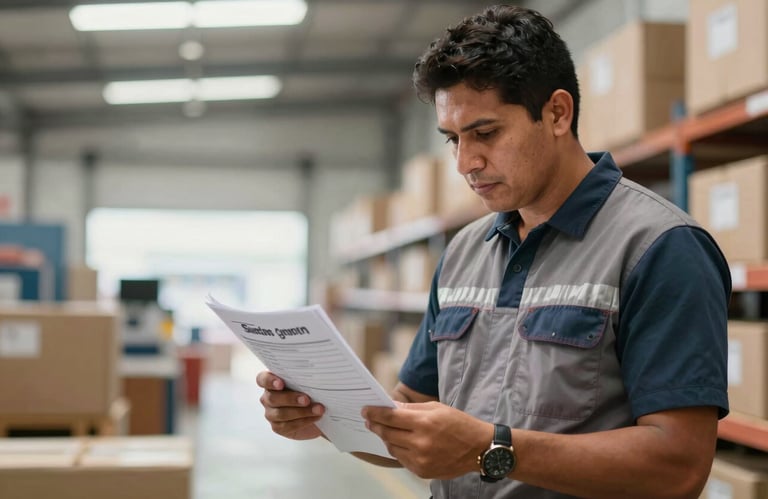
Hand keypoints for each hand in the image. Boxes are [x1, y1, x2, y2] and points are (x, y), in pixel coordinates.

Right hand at [256, 371, 324, 440]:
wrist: (318, 411)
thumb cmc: (310, 392)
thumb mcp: (308, 383)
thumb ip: (304, 378)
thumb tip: (314, 376)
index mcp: (272, 382)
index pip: (262, 379)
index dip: (269, 381)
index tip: (281, 384)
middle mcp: (268, 397)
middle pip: (273, 398)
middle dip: (291, 399)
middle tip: (307, 399)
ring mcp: (271, 413)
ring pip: (280, 413)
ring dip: (301, 412)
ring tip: (318, 409)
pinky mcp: (278, 427)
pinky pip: (287, 425)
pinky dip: (303, 421)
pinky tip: (315, 417)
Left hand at [362, 401, 492, 479]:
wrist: (479, 448)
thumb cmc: (459, 424)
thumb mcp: (437, 408)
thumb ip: (411, 409)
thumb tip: (390, 407)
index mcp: (425, 423)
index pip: (390, 418)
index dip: (375, 413)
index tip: (366, 410)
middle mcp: (421, 443)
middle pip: (388, 433)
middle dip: (376, 425)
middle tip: (369, 420)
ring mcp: (421, 460)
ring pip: (392, 447)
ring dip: (386, 438)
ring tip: (384, 430)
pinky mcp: (422, 472)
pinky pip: (401, 459)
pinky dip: (397, 450)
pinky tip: (399, 442)